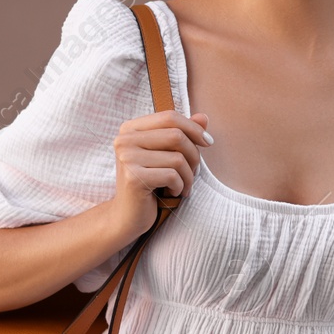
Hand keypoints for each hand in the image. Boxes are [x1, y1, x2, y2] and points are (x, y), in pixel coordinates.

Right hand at [111, 108, 212, 235]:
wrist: (127, 216)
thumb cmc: (151, 182)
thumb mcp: (167, 155)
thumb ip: (183, 134)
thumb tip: (203, 117)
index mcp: (130, 129)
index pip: (169, 117)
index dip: (194, 128)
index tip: (208, 142)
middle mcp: (124, 140)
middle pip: (176, 136)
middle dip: (194, 155)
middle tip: (193, 172)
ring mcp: (127, 158)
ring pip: (178, 158)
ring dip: (189, 175)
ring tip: (184, 185)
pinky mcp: (133, 178)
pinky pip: (172, 176)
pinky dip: (180, 186)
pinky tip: (173, 192)